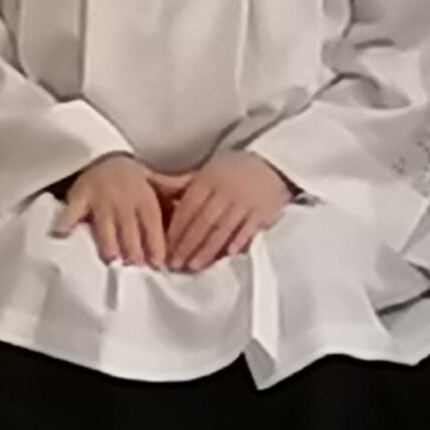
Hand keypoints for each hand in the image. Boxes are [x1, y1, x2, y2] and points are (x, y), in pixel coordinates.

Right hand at [54, 152, 172, 267]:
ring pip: (104, 224)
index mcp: (144, 198)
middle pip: (129, 228)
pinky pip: (72, 210)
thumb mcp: (155, 186)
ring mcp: (100, 198)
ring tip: (112, 258)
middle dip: (133, 248)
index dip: (156, 243)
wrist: (103, 158)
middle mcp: (124, 199)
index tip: (159, 264)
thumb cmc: (132, 181)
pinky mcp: (79, 197)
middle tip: (136, 266)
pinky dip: (67, 221)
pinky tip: (62, 233)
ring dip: (108, 241)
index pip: (152, 223)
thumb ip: (172, 201)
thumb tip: (193, 219)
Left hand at [160, 151, 294, 272]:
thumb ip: (184, 185)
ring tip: (194, 266)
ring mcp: (245, 201)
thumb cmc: (236, 170)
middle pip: (202, 222)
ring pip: (222, 229)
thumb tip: (153, 189)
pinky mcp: (263, 211)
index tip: (164, 249)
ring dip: (206, 250)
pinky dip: (236, 243)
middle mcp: (225, 190)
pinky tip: (226, 256)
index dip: (175, 230)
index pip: (187, 208)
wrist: (276, 163)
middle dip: (187, 245)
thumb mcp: (209, 170)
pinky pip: (247, 230)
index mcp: (208, 179)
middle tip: (174, 265)